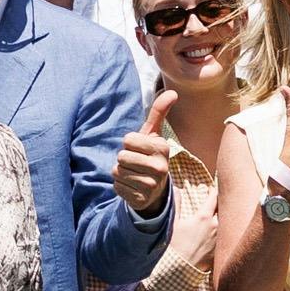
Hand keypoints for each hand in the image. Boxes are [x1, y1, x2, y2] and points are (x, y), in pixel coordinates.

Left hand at [111, 98, 180, 215]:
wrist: (155, 189)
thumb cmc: (150, 155)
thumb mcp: (154, 134)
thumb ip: (159, 112)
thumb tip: (173, 91)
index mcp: (162, 148)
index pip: (128, 139)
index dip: (129, 144)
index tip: (140, 149)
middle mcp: (161, 167)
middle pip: (121, 156)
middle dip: (123, 159)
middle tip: (136, 163)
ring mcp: (152, 185)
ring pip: (117, 172)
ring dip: (121, 173)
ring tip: (134, 174)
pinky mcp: (141, 199)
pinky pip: (117, 187)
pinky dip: (120, 186)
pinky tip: (132, 186)